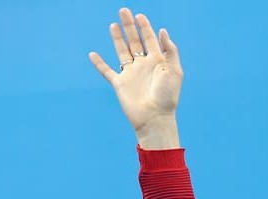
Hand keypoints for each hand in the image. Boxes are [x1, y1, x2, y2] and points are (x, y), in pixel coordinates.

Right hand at [89, 8, 182, 147]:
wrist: (155, 118)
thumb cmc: (167, 97)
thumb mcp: (174, 71)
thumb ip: (170, 51)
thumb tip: (162, 31)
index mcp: (157, 62)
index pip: (150, 40)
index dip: (145, 27)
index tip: (140, 16)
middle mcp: (143, 66)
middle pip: (135, 42)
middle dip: (129, 26)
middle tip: (124, 10)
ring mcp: (131, 75)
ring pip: (122, 52)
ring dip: (118, 38)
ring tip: (114, 24)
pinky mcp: (120, 84)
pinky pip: (106, 71)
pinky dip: (99, 63)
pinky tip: (92, 54)